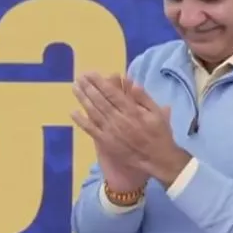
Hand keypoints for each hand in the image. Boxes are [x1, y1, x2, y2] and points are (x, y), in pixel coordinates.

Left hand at [70, 72, 190, 184]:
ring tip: (75, 87)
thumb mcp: (157, 114)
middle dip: (88, 87)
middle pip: (100, 100)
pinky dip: (81, 120)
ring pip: (93, 112)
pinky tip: (73, 112)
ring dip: (83, 99)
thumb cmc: (158, 134)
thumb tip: (133, 83)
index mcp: (132, 111)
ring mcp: (110, 131)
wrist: (156, 159)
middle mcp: (118, 119)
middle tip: (79, 77)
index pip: (112, 93)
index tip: (91, 74)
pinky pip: (91, 129)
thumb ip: (144, 98)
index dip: (100, 82)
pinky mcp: (105, 142)